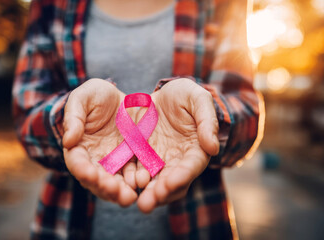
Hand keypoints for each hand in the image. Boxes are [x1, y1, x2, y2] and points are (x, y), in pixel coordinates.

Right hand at [63, 79, 136, 206]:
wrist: (123, 99)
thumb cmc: (98, 96)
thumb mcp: (84, 98)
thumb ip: (74, 116)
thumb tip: (68, 140)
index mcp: (79, 146)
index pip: (77, 162)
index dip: (82, 169)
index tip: (90, 174)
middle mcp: (95, 160)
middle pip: (96, 180)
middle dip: (104, 187)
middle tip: (114, 190)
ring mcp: (114, 163)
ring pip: (115, 183)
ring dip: (120, 192)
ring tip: (129, 196)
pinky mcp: (132, 162)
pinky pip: (134, 175)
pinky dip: (137, 182)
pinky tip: (144, 184)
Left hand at [135, 78, 219, 212]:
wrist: (162, 95)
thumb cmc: (185, 96)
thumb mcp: (197, 99)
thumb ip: (207, 121)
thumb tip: (213, 148)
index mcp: (195, 149)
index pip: (190, 167)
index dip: (181, 176)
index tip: (169, 184)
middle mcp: (177, 160)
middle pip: (170, 182)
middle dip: (160, 194)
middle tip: (147, 203)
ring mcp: (157, 160)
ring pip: (152, 182)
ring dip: (143, 192)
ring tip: (133, 199)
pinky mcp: (140, 156)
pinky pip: (134, 170)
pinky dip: (129, 179)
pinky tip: (121, 184)